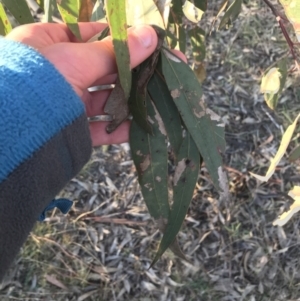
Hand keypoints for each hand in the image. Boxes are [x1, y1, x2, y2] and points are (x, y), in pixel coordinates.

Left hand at [6, 22, 184, 145]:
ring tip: (158, 99)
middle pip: (102, 71)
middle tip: (161, 70)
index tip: (145, 39)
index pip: (88, 35)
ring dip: (131, 102)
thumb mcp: (77, 58)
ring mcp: (65, 105)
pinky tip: (142, 127)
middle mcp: (57, 75)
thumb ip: (116, 51)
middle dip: (133, 71)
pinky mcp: (72, 131)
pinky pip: (100, 130)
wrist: (14, 133)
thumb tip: (150, 35)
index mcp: (48, 46)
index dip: (118, 37)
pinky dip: (120, 130)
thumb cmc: (40, 81)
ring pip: (105, 102)